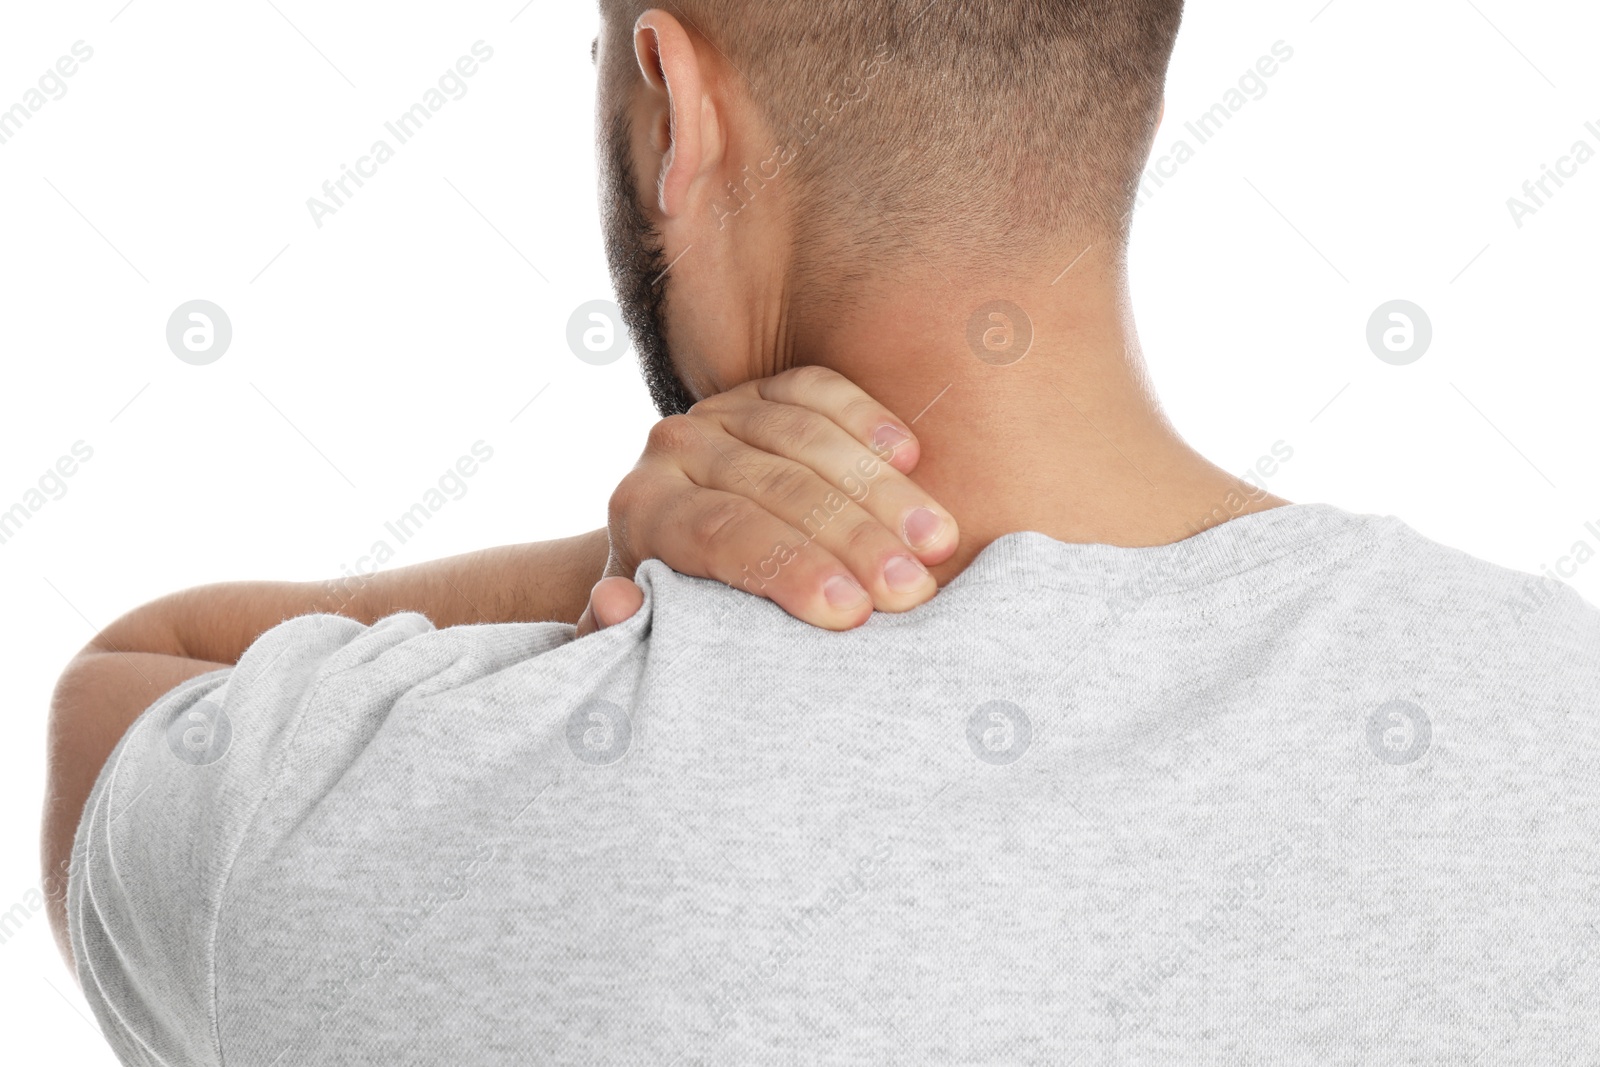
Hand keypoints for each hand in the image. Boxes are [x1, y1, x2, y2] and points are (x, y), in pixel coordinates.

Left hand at [576, 366, 958, 634]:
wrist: (680, 551)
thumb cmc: (682, 613)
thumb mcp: (653, 634)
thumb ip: (631, 632)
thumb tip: (618, 603)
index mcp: (642, 510)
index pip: (719, 533)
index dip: (789, 569)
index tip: (851, 612)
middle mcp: (674, 449)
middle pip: (773, 486)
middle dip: (853, 539)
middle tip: (914, 589)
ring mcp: (722, 411)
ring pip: (805, 437)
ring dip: (880, 490)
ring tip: (937, 541)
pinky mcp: (765, 388)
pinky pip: (817, 388)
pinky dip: (866, 417)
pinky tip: (911, 456)